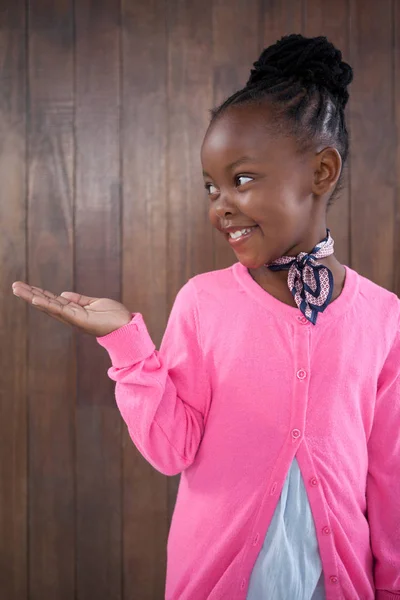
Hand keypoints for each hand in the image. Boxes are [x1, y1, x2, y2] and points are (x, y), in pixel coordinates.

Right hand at [12, 282, 131, 336]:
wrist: (127, 326)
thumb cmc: (114, 316)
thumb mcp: (94, 303)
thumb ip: (79, 299)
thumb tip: (63, 294)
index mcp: (74, 311)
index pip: (53, 300)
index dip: (39, 293)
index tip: (26, 286)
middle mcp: (70, 316)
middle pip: (46, 303)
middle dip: (30, 294)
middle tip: (14, 286)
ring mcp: (73, 318)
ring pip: (49, 306)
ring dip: (32, 297)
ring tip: (18, 289)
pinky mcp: (78, 319)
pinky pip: (60, 310)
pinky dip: (47, 304)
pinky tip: (35, 299)